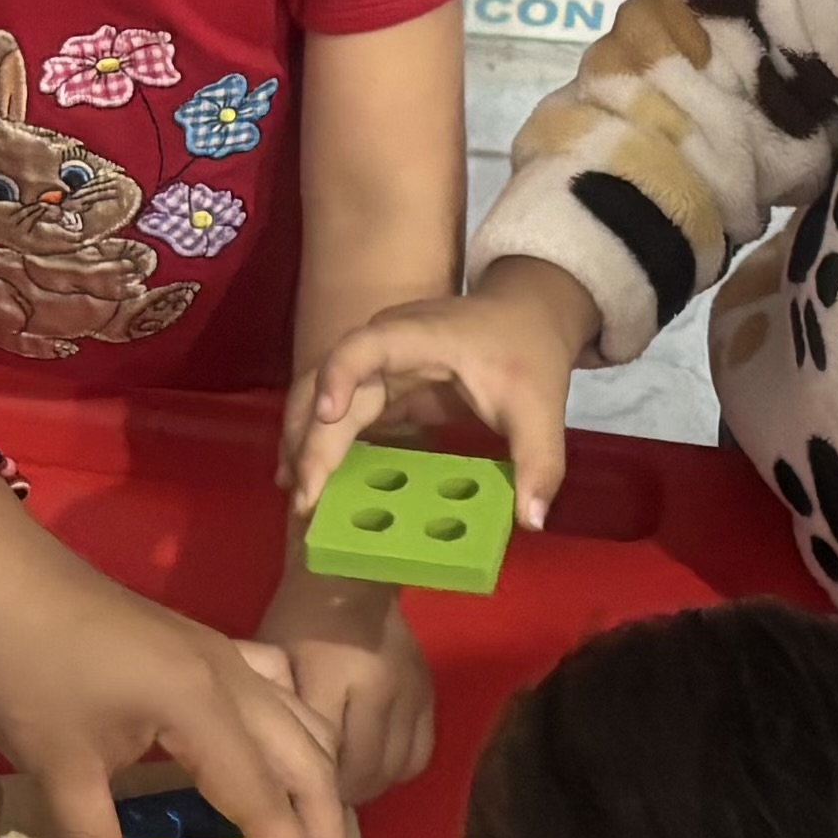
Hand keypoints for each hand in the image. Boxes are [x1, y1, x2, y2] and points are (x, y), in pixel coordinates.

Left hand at [0, 489, 349, 837]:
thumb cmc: (22, 664)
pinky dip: (296, 734)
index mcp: (202, 706)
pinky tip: (285, 759)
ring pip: (301, 723)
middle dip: (325, 832)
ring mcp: (222, 655)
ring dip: (317, 784)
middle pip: (306, 761)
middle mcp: (231, 678)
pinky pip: (277, 691)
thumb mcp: (55, 766)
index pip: (266, 800)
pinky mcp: (205, 646)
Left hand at [251, 575, 436, 799]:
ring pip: (395, 770)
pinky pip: (419, 755)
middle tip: (319, 795)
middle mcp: (379, 689)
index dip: (310, 787)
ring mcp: (410, 693)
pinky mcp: (429, 695)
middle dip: (340, 794)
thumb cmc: (299, 621)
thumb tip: (279, 776)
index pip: (325, 758)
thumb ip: (283, 719)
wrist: (352, 579)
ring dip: (370, 785)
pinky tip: (374, 762)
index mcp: (331, 677)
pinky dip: (396, 768)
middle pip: (365, 772)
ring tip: (345, 781)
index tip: (294, 796)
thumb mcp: (276, 666)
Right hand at [288, 258, 592, 529]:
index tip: (326, 415)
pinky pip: (338, 415)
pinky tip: (310, 484)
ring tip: (297, 498)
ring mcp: (376, 366)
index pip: (364, 347)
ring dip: (302, 444)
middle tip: (305, 499)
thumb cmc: (528, 352)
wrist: (527, 317)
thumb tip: (531, 521)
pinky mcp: (379, 389)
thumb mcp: (541, 408)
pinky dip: (320, 447)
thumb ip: (539, 461)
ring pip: (319, 397)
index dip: (339, 376)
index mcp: (420, 337)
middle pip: (326, 382)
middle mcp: (384, 346)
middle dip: (310, 439)